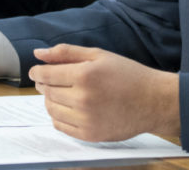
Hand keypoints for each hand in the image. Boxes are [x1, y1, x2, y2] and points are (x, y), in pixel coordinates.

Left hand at [29, 44, 179, 141]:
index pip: (46, 75)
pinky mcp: (90, 135)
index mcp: (85, 76)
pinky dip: (59, 117)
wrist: (153, 101)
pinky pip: (61, 126)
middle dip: (44, 84)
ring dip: (50, 100)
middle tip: (52, 80)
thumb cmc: (127, 74)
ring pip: (52, 110)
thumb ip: (66, 53)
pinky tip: (69, 108)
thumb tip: (38, 53)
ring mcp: (86, 120)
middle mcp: (83, 99)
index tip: (35, 71)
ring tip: (61, 93)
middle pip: (47, 92)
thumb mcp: (98, 55)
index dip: (37, 72)